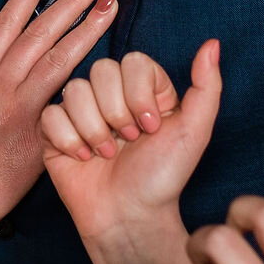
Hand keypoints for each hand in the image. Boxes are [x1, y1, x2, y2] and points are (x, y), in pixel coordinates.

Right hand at [43, 41, 220, 240]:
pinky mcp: (55, 131)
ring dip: (94, 130)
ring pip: (74, 91)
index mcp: (144, 89)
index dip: (139, 95)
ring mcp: (81, 112)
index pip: (133, 61)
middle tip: (129, 142)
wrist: (129, 218)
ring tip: (107, 154)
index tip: (151, 128)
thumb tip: (213, 44)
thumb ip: (207, 86)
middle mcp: (111, 95)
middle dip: (116, 113)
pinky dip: (69, 140)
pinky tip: (83, 159)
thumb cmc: (162, 178)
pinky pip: (50, 114)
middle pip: (101, 70)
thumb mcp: (194, 132)